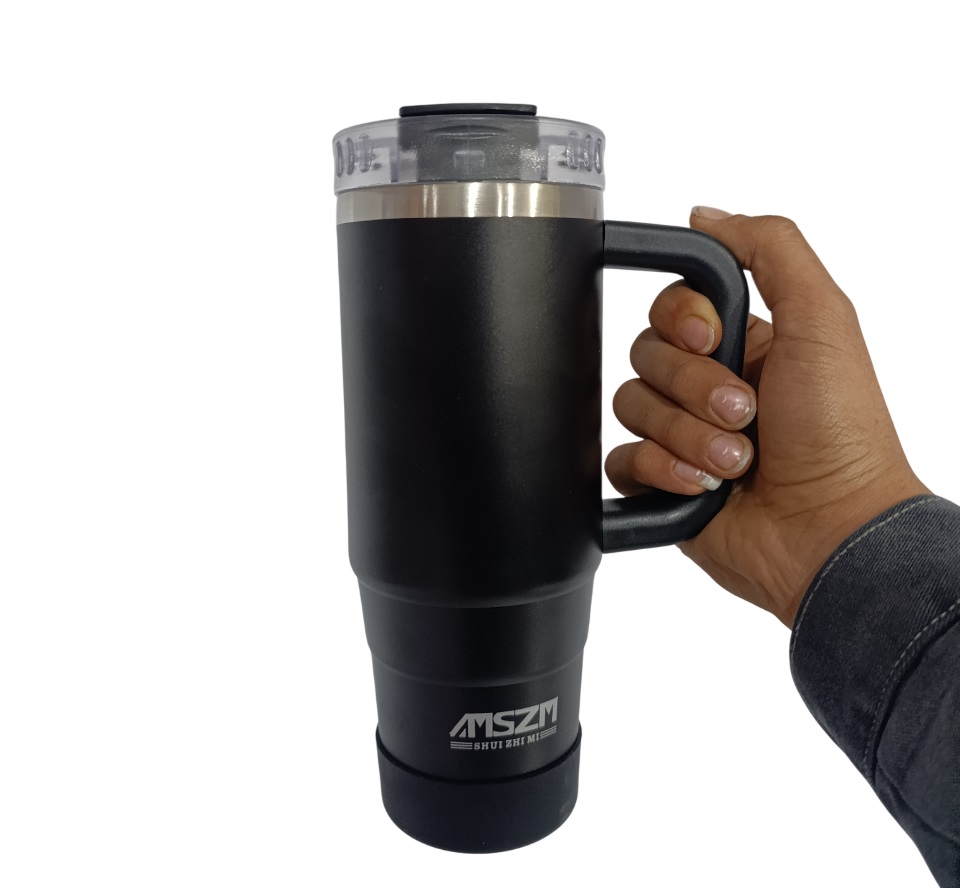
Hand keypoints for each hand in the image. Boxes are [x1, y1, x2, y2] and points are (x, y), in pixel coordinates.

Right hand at [605, 208, 928, 626]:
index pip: (669, 307)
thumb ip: (771, 251)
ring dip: (686, 436)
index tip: (712, 340)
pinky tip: (701, 487)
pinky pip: (621, 461)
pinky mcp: (661, 482)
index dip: (681, 322)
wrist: (832, 532)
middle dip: (694, 388)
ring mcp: (681, 436)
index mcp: (742, 343)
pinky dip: (660, 471)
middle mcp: (705, 386)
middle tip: (744, 414)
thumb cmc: (842, 433)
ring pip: (631, 408)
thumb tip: (705, 216)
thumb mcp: (824, 319)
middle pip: (644, 356)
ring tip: (736, 461)